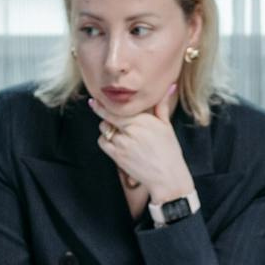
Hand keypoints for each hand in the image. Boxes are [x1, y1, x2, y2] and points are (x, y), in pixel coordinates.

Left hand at [90, 88, 194, 204]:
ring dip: (107, 129)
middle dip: (102, 113)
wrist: (167, 177)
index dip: (103, 104)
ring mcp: (123, 143)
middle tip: (97, 109)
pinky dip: (106, 141)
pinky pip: (102, 142)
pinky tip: (115, 143)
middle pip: (108, 116)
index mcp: (144, 119)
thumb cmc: (169, 152)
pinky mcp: (117, 155)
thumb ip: (161, 106)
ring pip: (104, 129)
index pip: (118, 107)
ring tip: (118, 133)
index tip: (94, 100)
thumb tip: (169, 86)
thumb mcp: (166, 126)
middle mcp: (132, 129)